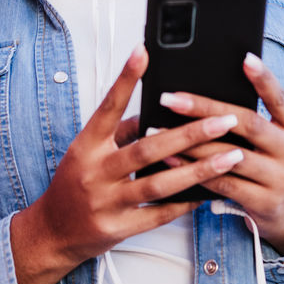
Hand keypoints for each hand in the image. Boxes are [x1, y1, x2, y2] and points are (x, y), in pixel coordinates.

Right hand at [9, 45, 245, 283]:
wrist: (52, 231)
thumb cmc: (74, 183)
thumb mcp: (87, 150)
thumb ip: (121, 130)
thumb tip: (156, 111)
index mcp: (87, 145)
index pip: (109, 106)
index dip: (126, 78)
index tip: (144, 51)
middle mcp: (95, 171)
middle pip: (148, 148)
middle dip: (190, 133)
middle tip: (224, 120)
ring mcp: (106, 202)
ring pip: (159, 184)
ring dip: (199, 170)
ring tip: (230, 156)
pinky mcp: (117, 228)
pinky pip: (158, 215)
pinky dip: (184, 204)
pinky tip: (208, 193)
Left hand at [157, 52, 283, 256]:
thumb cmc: (271, 161)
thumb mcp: (275, 136)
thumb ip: (252, 116)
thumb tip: (207, 86)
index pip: (279, 98)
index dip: (264, 79)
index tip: (245, 59)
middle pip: (247, 123)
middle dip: (205, 109)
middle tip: (170, 98)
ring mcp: (280, 178)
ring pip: (229, 154)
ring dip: (190, 142)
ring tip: (160, 130)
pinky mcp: (263, 201)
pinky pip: (222, 182)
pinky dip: (193, 169)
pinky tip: (171, 159)